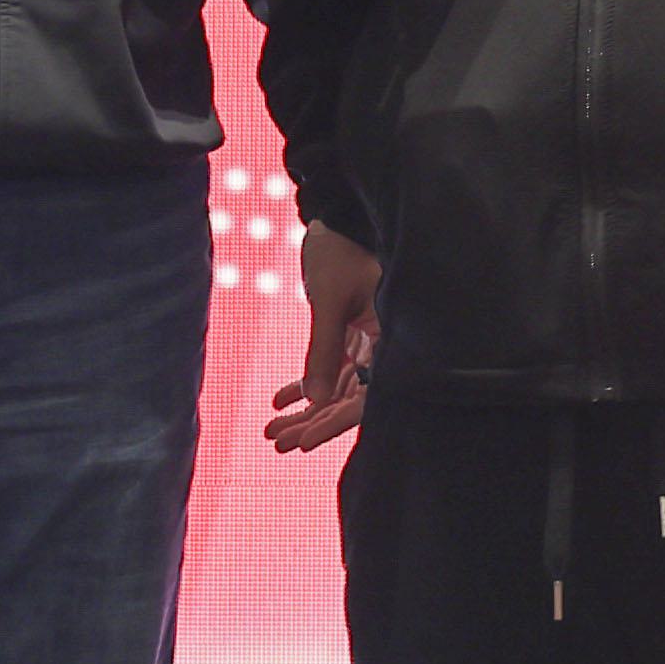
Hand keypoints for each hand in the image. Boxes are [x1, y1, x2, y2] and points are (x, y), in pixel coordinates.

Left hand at [263, 225, 382, 452]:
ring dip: (305, 410)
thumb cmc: (341, 253)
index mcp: (393, 339)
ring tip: (271, 430)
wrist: (339, 219)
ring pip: (337, 389)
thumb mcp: (328, 303)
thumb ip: (323, 351)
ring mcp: (368, 342)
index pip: (370, 396)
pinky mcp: (352, 335)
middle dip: (313, 423)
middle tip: (278, 442)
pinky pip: (329, 369)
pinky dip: (305, 384)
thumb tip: (316, 401)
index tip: (304, 444)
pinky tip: (278, 402)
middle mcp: (385, 347)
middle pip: (350, 399)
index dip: (337, 423)